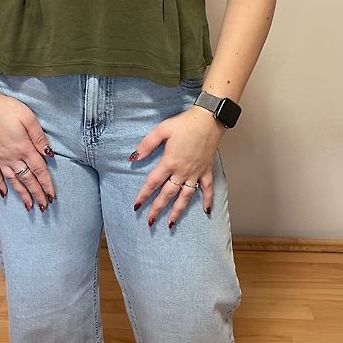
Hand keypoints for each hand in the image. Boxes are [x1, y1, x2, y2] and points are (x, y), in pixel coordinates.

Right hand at [0, 85, 55, 211]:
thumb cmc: (7, 108)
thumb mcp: (29, 118)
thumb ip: (40, 138)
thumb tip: (49, 154)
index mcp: (24, 148)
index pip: (39, 170)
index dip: (46, 184)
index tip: (52, 196)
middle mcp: (12, 157)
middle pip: (27, 179)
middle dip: (37, 194)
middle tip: (44, 207)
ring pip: (13, 180)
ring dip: (22, 194)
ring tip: (29, 206)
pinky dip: (0, 184)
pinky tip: (4, 192)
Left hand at [129, 106, 224, 227]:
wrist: (209, 119)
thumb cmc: (185, 123)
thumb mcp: (161, 130)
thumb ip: (146, 145)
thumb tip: (133, 158)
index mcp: (169, 162)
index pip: (153, 183)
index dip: (143, 195)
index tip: (136, 206)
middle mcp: (182, 171)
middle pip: (167, 194)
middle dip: (157, 209)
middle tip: (150, 222)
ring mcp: (196, 172)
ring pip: (185, 196)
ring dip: (178, 211)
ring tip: (171, 224)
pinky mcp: (207, 170)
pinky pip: (207, 188)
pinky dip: (207, 200)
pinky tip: (206, 211)